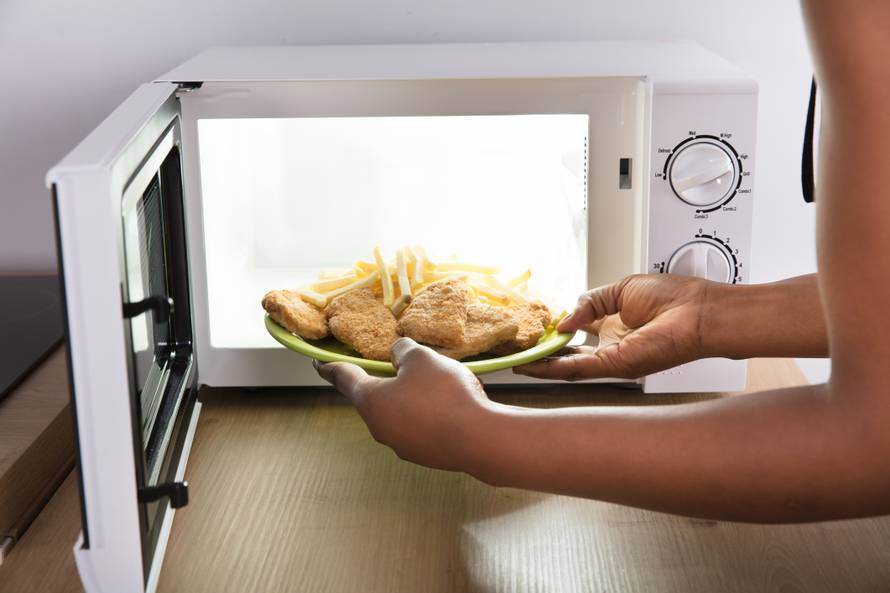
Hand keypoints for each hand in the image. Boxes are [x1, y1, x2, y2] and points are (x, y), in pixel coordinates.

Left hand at [315, 338, 493, 470]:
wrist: (479, 439)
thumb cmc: (443, 394)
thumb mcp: (421, 358)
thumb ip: (402, 351)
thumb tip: (397, 354)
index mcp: (371, 401)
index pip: (343, 378)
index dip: (330, 367)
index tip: (317, 363)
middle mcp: (380, 427)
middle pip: (375, 397)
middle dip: (385, 380)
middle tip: (395, 365)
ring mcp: (403, 445)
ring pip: (401, 412)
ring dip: (412, 396)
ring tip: (437, 381)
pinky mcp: (425, 455)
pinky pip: (421, 426)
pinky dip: (430, 412)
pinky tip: (451, 403)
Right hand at [515, 274, 713, 380]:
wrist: (696, 312)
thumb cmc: (674, 298)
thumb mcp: (620, 290)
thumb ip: (589, 302)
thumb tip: (565, 319)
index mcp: (614, 324)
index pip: (577, 331)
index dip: (555, 330)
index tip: (535, 327)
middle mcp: (610, 344)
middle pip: (568, 352)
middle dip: (542, 352)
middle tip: (518, 349)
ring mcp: (611, 357)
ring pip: (566, 365)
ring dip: (540, 364)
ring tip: (515, 360)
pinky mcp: (613, 366)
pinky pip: (575, 369)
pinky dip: (550, 369)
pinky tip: (530, 366)